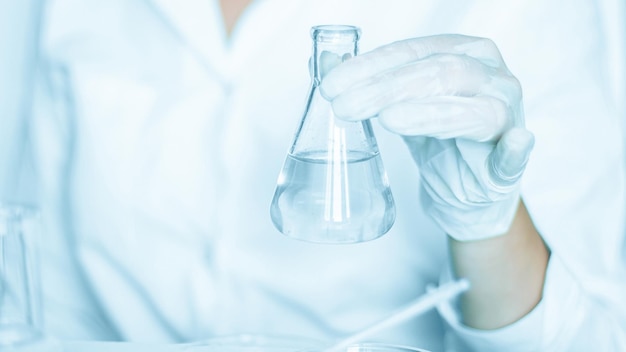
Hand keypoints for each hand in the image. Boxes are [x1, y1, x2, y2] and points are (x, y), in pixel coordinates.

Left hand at [320, 34, 533, 240]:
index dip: (370, 66)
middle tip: (345, 106)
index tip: (332, 84)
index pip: (412, 52)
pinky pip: (514, 156)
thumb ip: (367, 84)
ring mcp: (508, 116)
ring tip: (389, 119)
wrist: (466, 189)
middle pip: (438, 73)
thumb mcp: (398, 108)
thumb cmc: (437, 141)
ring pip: (472, 108)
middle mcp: (491, 76)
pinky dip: (514, 151)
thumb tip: (325, 62)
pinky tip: (514, 142)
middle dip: (386, 88)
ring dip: (427, 114)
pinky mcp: (511, 161)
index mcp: (463, 53)